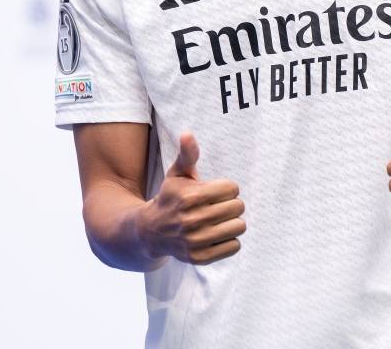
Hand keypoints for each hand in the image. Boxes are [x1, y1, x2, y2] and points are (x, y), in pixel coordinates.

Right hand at [135, 131, 245, 264]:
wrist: (151, 231)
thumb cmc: (170, 198)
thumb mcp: (177, 175)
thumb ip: (187, 154)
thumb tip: (188, 133)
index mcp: (190, 197)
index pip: (232, 189)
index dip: (227, 188)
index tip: (216, 192)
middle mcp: (192, 220)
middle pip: (238, 207)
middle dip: (231, 204)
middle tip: (219, 206)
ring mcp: (196, 241)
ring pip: (239, 227)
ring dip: (233, 222)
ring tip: (220, 220)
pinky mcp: (200, 258)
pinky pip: (234, 246)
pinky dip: (230, 240)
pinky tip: (217, 234)